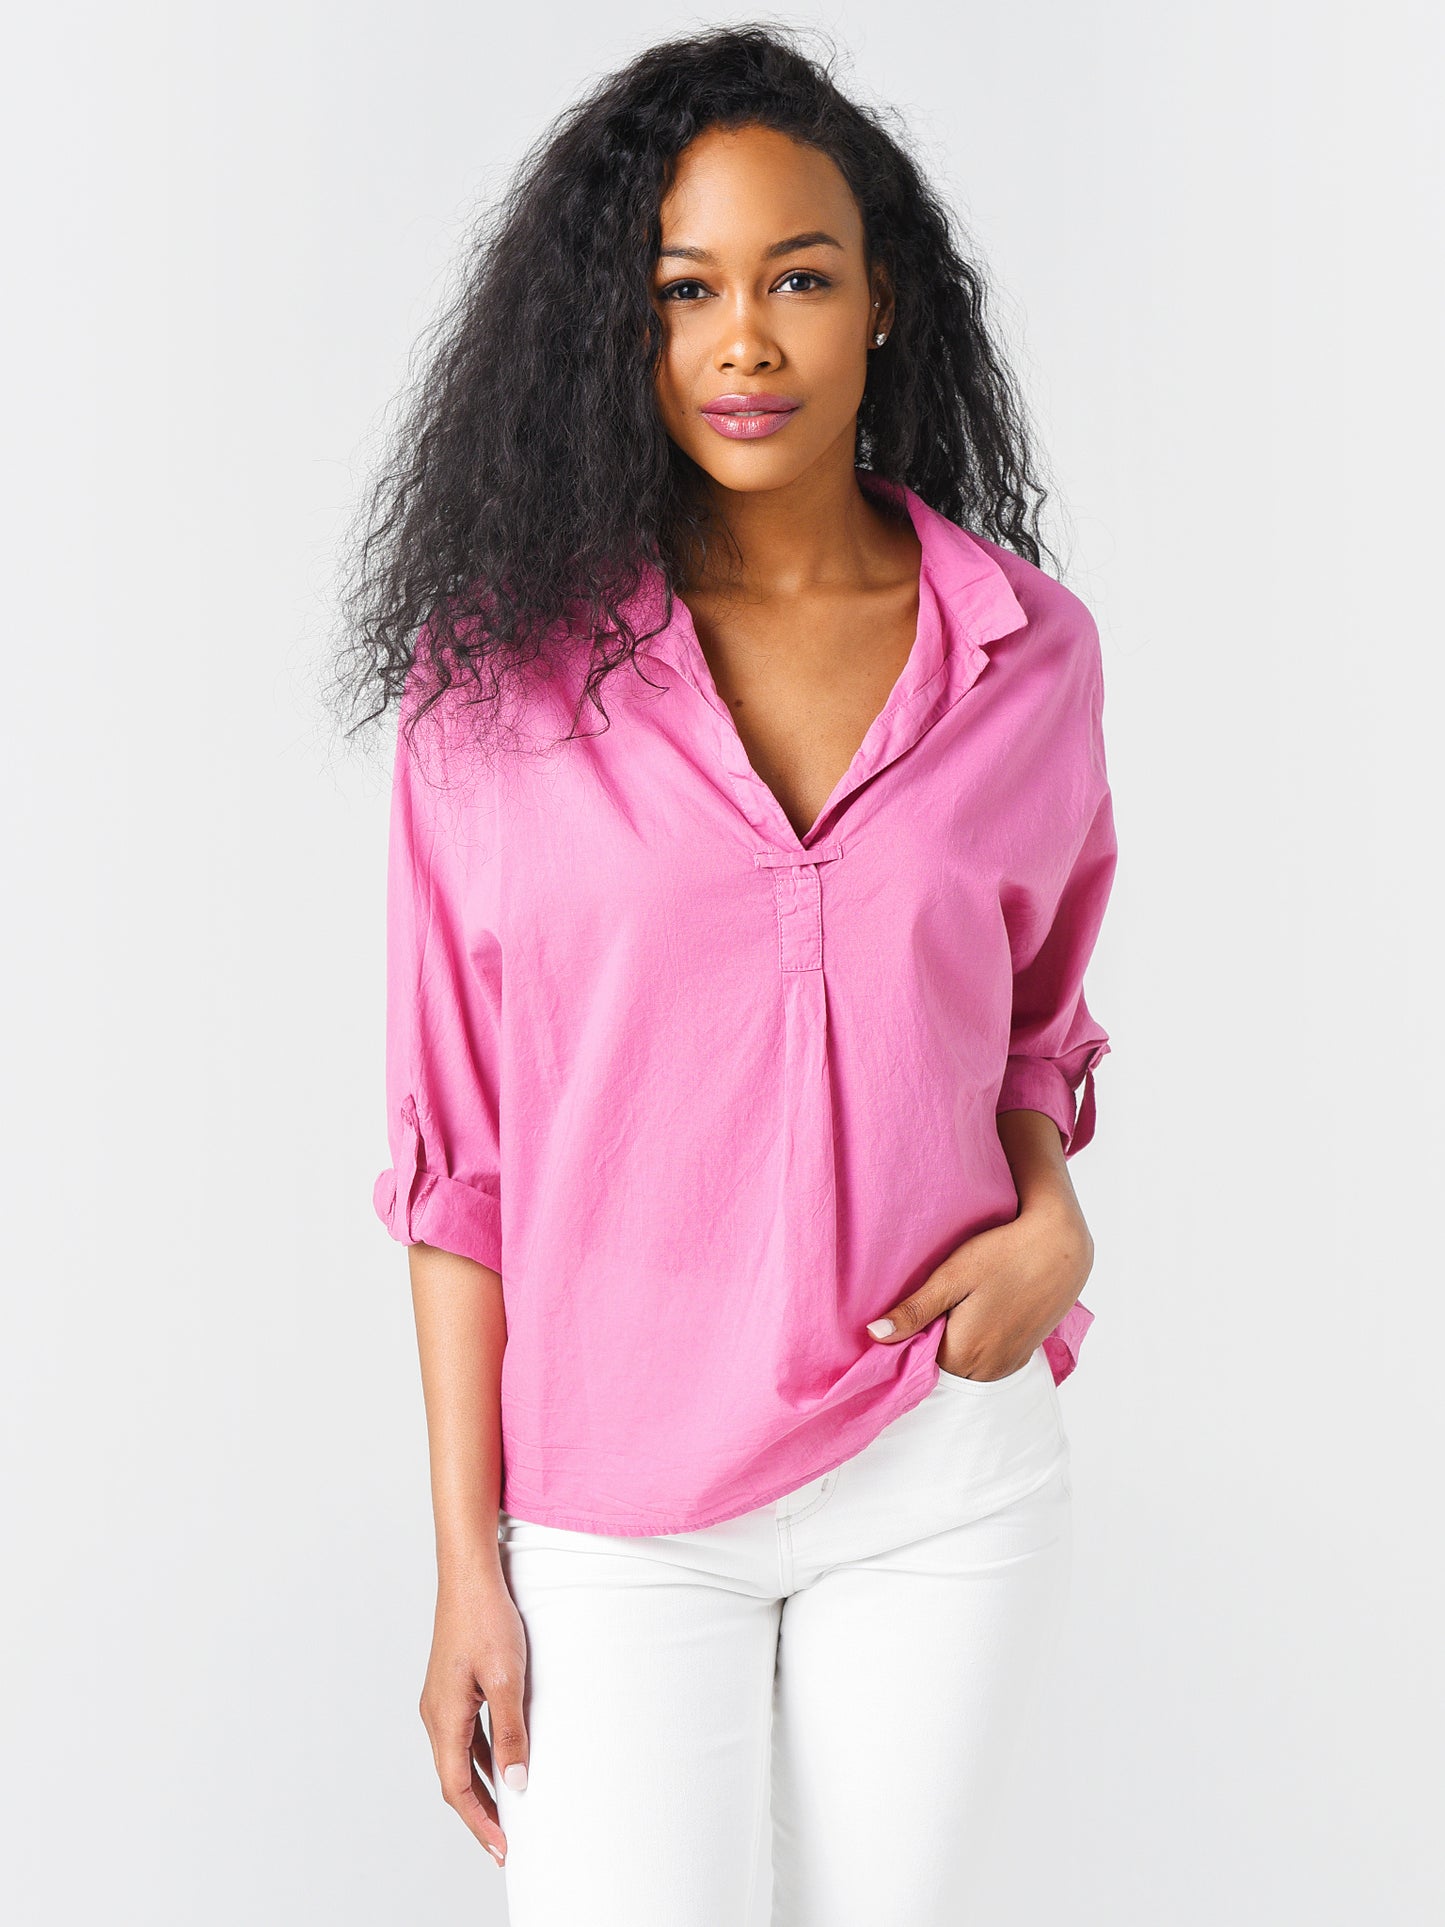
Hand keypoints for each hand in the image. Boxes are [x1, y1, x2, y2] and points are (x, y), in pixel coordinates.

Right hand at [418, 1554, 529, 1868]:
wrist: (469, 1574)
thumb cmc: (486, 1619)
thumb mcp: (506, 1679)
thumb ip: (510, 1733)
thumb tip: (516, 1784)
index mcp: (443, 1717)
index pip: (456, 1787)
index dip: (479, 1822)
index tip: (502, 1849)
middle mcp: (435, 1713)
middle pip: (454, 1778)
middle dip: (479, 1812)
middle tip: (505, 1843)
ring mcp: (441, 1699)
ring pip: (459, 1757)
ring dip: (481, 1785)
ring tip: (508, 1811)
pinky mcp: (452, 1685)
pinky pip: (464, 1734)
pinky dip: (482, 1756)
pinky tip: (503, 1761)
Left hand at [866, 1196, 1092, 1380]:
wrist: (1062, 1247)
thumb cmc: (1004, 1254)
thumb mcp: (952, 1276)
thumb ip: (914, 1311)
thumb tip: (873, 1336)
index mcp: (962, 1354)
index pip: (917, 1362)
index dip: (907, 1338)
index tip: (905, 1312)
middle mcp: (986, 1370)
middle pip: (941, 1366)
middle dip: (929, 1342)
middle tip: (930, 1302)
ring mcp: (1008, 1365)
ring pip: (964, 1364)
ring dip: (954, 1343)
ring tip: (954, 1304)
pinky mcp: (1023, 1355)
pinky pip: (987, 1360)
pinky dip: (976, 1344)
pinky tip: (977, 1311)